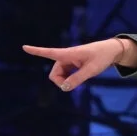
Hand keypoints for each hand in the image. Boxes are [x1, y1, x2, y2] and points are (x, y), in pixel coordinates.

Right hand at [22, 38, 136, 91]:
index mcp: (68, 54)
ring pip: (59, 76)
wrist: (111, 51)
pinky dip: (70, 79)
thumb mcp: (91, 70)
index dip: (36, 51)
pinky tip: (81, 77)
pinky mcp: (72, 64)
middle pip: (54, 74)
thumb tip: (64, 88)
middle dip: (60, 82)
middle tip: (74, 86)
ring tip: (82, 78)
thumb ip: (78, 79)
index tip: (24, 47)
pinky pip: (65, 75)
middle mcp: (65, 57)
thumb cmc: (102, 57)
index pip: (49, 52)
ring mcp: (68, 61)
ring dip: (67, 81)